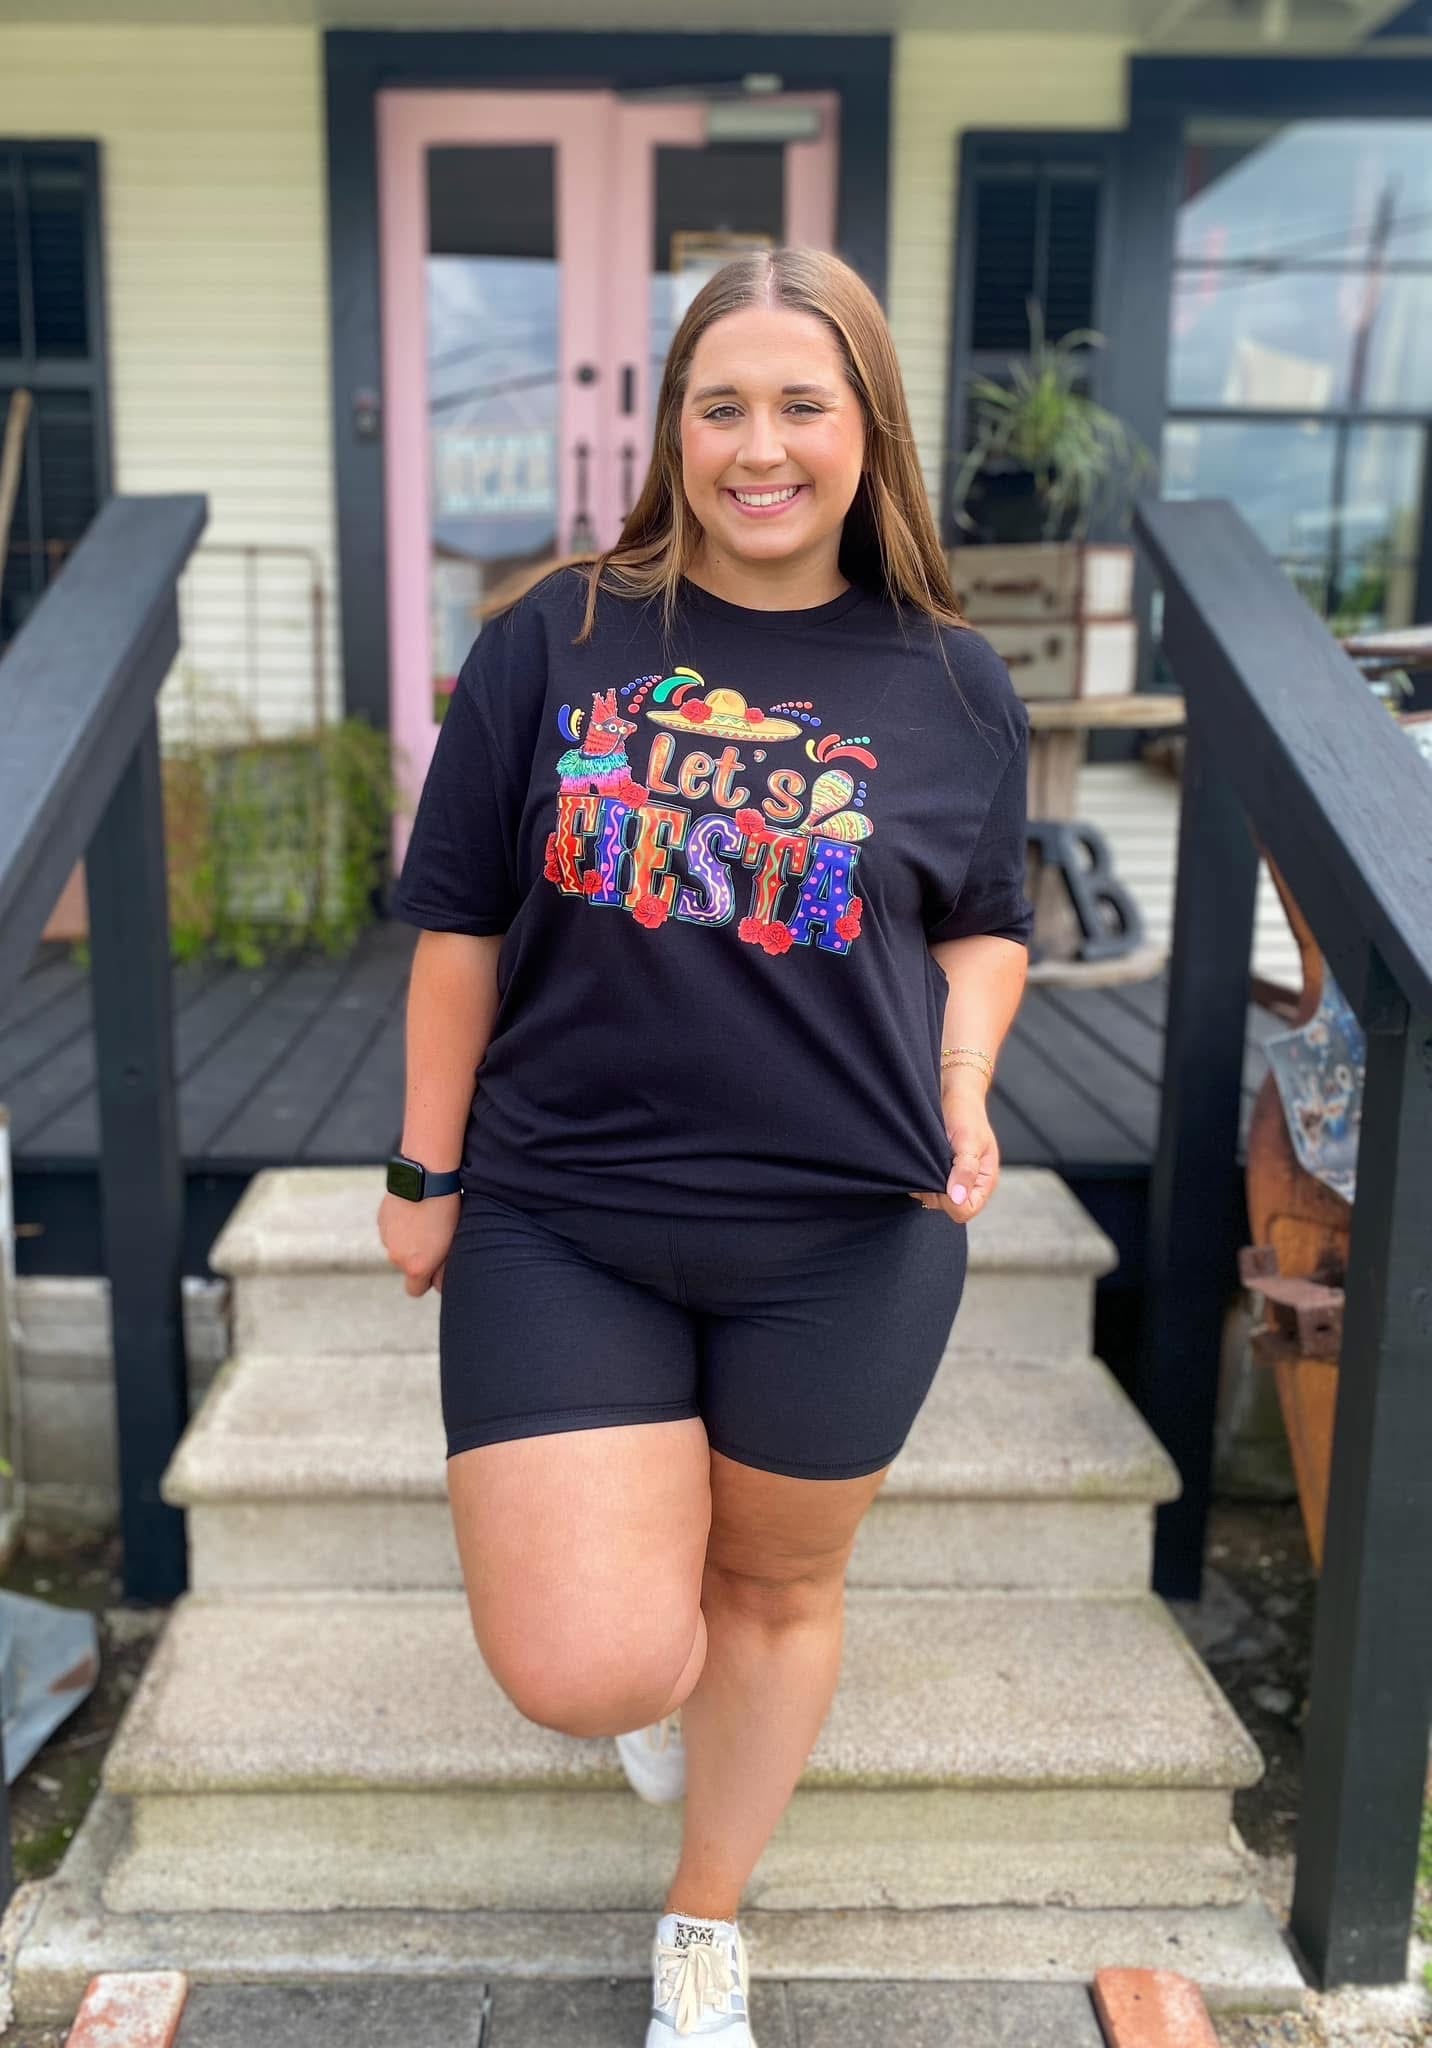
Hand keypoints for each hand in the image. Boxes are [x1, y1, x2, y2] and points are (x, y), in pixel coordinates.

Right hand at [378, 1189, 461, 1296]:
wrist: (426, 1177)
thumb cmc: (446, 1210)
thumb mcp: (452, 1244)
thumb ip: (445, 1268)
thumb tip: (441, 1282)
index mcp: (415, 1267)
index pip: (415, 1290)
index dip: (427, 1281)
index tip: (437, 1269)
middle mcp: (396, 1256)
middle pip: (407, 1266)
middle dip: (419, 1258)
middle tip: (437, 1238)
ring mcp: (386, 1237)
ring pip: (399, 1247)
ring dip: (410, 1240)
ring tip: (427, 1220)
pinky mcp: (381, 1220)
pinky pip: (392, 1230)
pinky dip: (402, 1225)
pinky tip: (415, 1210)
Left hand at [909, 1074, 1000, 1223]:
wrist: (953, 1093)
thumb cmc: (966, 1113)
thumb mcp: (969, 1140)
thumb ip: (965, 1170)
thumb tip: (957, 1198)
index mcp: (985, 1181)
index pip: (965, 1210)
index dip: (950, 1200)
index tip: (943, 1176)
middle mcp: (969, 1185)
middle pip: (946, 1208)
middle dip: (936, 1189)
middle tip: (935, 1161)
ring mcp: (952, 1181)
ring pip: (932, 1199)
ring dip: (925, 1181)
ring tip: (929, 1157)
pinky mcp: (937, 1174)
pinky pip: (923, 1188)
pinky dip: (918, 1176)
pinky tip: (923, 1159)